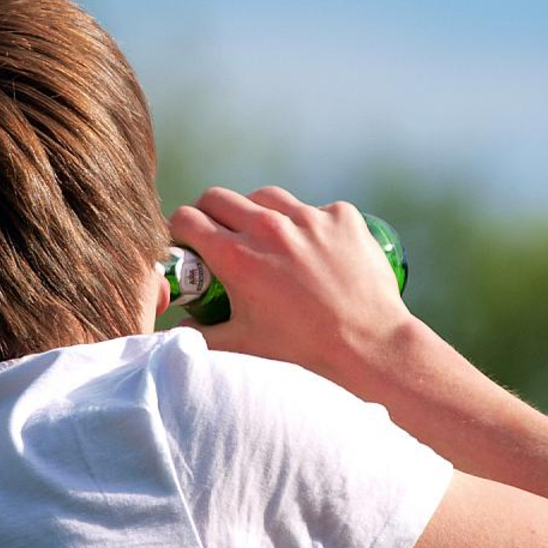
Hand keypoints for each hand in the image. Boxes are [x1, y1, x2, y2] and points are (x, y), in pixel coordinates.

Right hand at [168, 186, 411, 384]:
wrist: (369, 346)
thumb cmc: (303, 350)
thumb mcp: (243, 344)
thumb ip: (201, 335)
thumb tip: (178, 327)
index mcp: (236, 256)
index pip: (187, 219)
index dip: (179, 230)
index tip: (187, 242)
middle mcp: (268, 228)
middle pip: (218, 198)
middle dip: (209, 214)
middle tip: (219, 236)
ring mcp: (308, 217)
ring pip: (265, 196)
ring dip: (256, 212)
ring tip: (266, 240)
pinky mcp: (342, 216)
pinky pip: (313, 209)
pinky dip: (306, 224)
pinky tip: (312, 250)